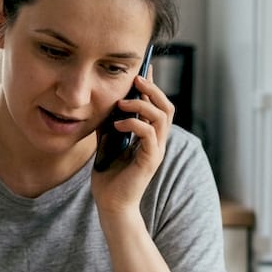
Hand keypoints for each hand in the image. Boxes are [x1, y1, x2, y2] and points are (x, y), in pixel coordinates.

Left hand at [90, 73, 172, 215]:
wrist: (110, 204)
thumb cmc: (109, 177)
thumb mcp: (106, 143)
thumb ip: (109, 125)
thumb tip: (105, 104)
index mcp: (150, 137)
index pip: (157, 105)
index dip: (153, 86)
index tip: (144, 67)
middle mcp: (157, 142)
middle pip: (166, 107)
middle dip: (153, 89)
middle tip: (135, 79)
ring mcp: (156, 151)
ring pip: (162, 117)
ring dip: (143, 104)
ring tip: (122, 103)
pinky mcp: (150, 161)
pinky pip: (149, 134)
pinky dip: (135, 124)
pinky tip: (118, 124)